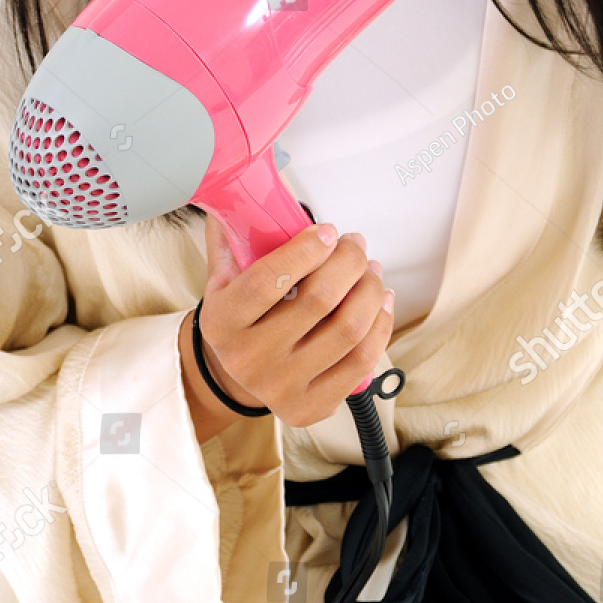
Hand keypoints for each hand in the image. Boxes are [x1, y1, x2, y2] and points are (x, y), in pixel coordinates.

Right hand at [187, 214, 394, 429]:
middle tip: (355, 244)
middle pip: (319, 301)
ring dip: (370, 290)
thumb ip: (232, 240)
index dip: (306, 250)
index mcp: (222, 324)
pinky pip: (362, 360)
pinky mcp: (313, 406)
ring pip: (348, 329)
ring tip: (371, 269)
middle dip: (349, 262)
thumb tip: (241, 197)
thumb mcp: (223, 280)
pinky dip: (380, 324)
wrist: (235, 376)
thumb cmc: (239, 319)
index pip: (268, 281)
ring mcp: (283, 387)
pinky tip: (380, 301)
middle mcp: (249, 360)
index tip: (328, 231)